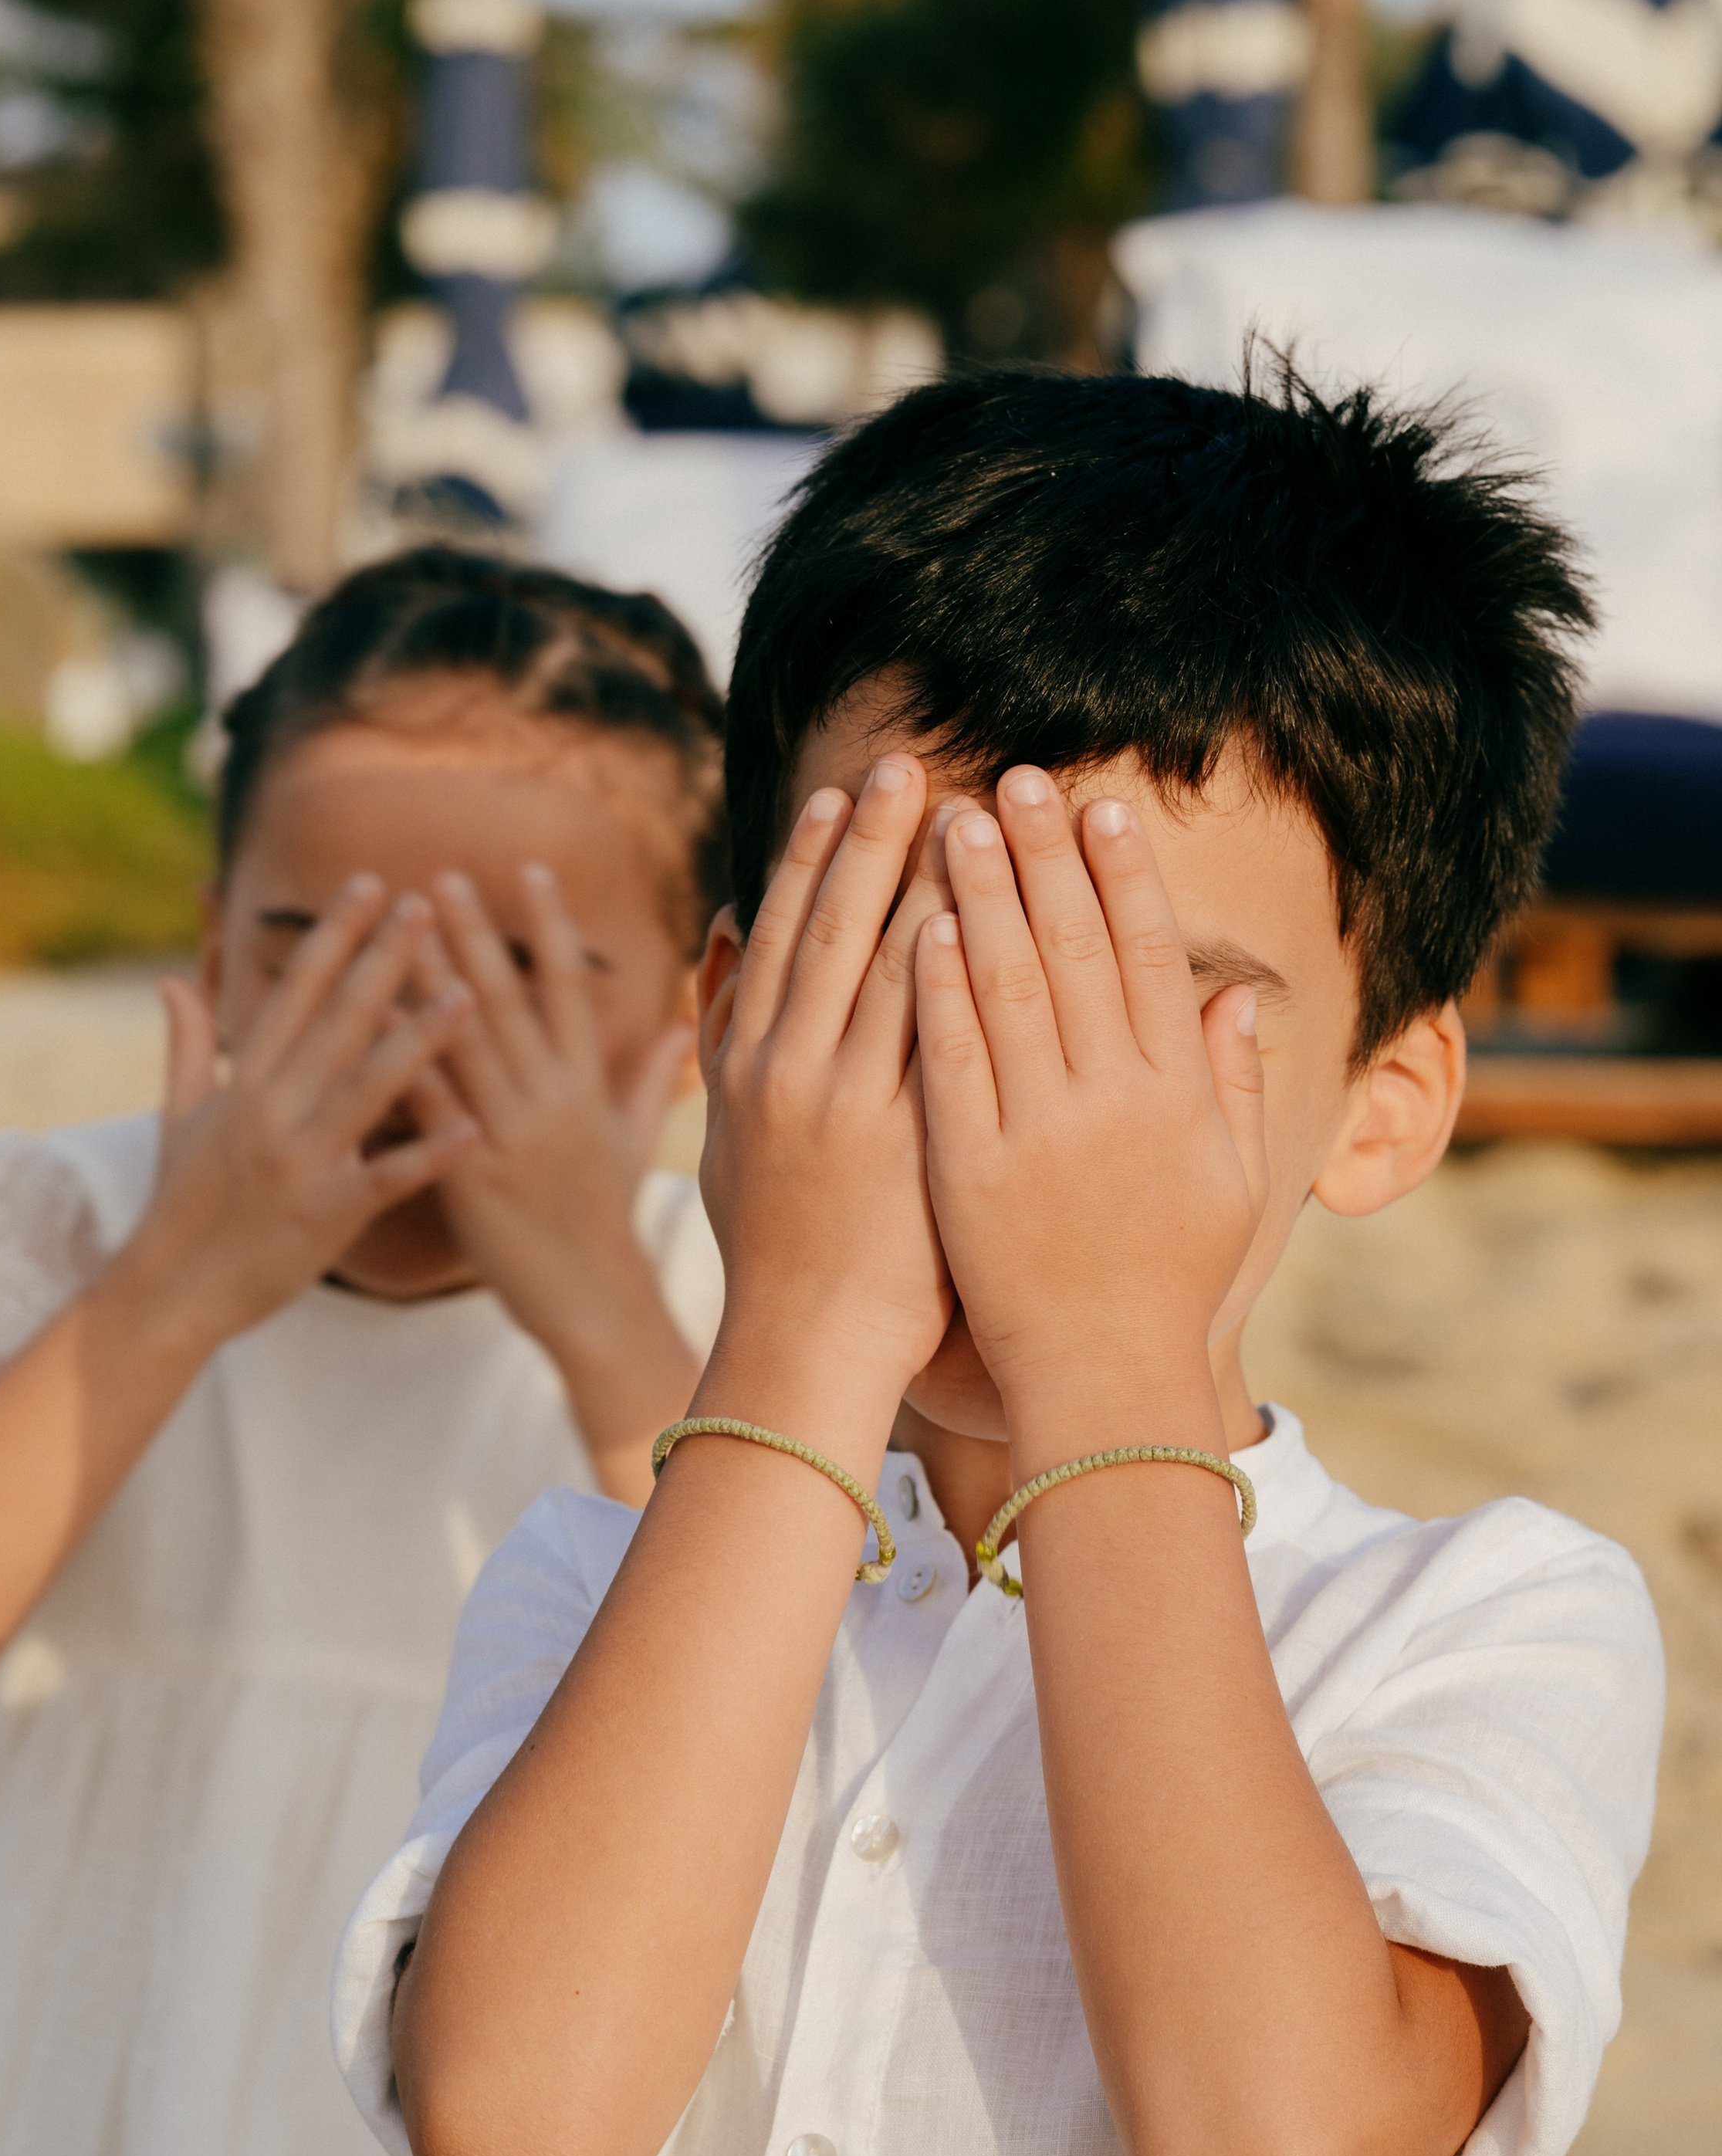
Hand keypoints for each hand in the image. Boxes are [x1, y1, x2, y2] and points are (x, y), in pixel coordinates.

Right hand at [125, 875, 477, 1344]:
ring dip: (419, 1039)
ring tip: (469, 995)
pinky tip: (470, 1125)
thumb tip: (172, 977)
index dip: (334, 934)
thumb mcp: (177, 1115)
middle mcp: (273, 1110)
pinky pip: (384, 1178)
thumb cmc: (181, 1204)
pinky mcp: (323, 1215)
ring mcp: (299, 1162)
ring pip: (366, 1088)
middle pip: (337, 1021)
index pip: (295, 990)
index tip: (370, 884)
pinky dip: (426, 1153)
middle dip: (384, 959)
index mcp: (247, 1082)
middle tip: (426, 904)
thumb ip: (188, 1043)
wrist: (170, 1293)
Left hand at [401, 863, 691, 1360]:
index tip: (529, 869)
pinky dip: (404, 1060)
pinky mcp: (473, 1178)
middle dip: (478, 934)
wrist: (593, 1304)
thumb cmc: (605, 1223)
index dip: (551, 927)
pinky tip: (372, 1020)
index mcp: (587, 1088)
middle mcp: (552, 1102)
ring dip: (433, 978)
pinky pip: (433, 1109)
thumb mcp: (631, 1144)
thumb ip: (646, 1079)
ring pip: (468, 1043)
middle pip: (511, 1002)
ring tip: (401, 927)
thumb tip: (682, 1024)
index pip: (571, 991)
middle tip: (444, 876)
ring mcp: (512, 1137)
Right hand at [698, 757, 954, 1445]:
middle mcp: (784, 1070)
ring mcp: (841, 1103)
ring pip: (882, 964)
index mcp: (743, 1064)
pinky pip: (931, 1033)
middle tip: (903, 763)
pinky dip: (950, 966)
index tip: (836, 793)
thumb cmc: (777, 1246)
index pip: (776, 936)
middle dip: (865, 840)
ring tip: (964, 810)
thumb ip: (719, 1030)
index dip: (804, 858)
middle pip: (826, 928)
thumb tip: (722, 930)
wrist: (805, 1345)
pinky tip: (983, 909)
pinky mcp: (900, 1141)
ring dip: (924, 879)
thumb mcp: (725, 1132)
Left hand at [914, 775, 1266, 1426]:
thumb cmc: (1169, 1281)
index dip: (1124, 875)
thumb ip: (1232, 1085)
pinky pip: (951, 1061)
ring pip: (1006, 988)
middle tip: (1014, 777)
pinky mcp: (972, 1169)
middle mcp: (1114, 1101)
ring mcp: (1039, 1133)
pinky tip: (919, 924)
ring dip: (980, 896)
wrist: (1105, 1378)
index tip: (1101, 808)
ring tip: (954, 819)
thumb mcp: (1230, 1182)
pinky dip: (937, 989)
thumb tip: (1236, 996)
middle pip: (1075, 950)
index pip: (1151, 956)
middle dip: (1044, 856)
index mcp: (1178, 1094)